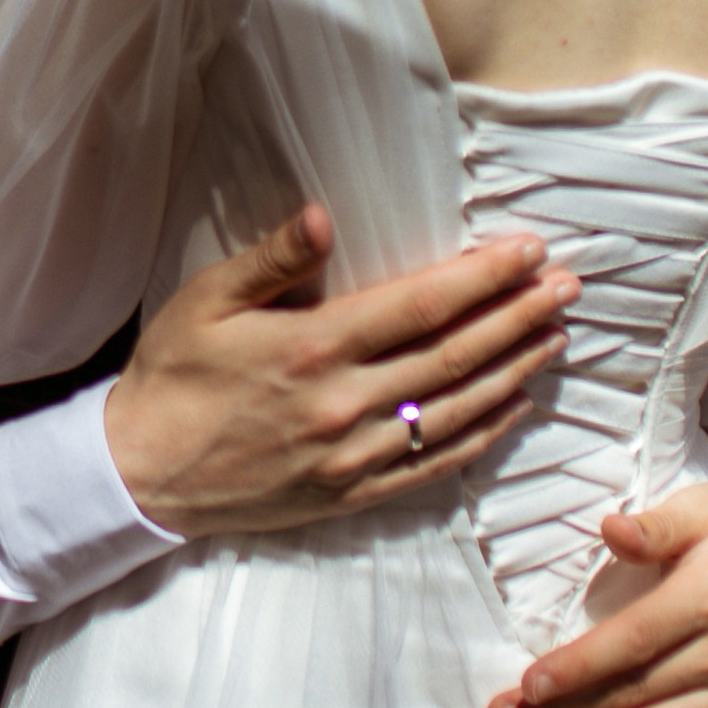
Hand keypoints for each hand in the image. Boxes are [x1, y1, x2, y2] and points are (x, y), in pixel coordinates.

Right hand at [106, 206, 578, 541]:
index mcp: (312, 348)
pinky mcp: (353, 493)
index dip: (481, 278)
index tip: (527, 251)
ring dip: (514, 369)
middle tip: (567, 286)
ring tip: (556, 336)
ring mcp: (354, 456)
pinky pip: (435, 465)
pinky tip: (515, 404)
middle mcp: (344, 404)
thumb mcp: (207, 300)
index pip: (420, 306)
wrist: (141, 473)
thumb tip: (324, 214)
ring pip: (455, 410)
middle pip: (453, 356)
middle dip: (517, 316)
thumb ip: (273, 258)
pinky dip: (483, 432)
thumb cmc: (173, 374)